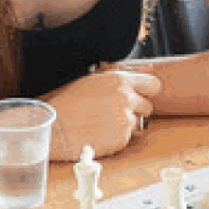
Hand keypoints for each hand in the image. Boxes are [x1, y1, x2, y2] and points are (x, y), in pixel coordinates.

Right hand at [43, 70, 161, 159]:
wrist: (54, 127)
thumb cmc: (69, 102)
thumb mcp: (93, 80)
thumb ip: (120, 75)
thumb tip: (150, 69)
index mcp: (119, 80)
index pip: (153, 85)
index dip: (146, 92)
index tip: (138, 97)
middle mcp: (125, 98)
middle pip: (148, 107)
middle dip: (135, 111)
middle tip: (114, 114)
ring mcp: (124, 119)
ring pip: (139, 124)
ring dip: (126, 126)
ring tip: (104, 124)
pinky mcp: (121, 138)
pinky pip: (127, 138)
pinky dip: (117, 138)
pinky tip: (100, 134)